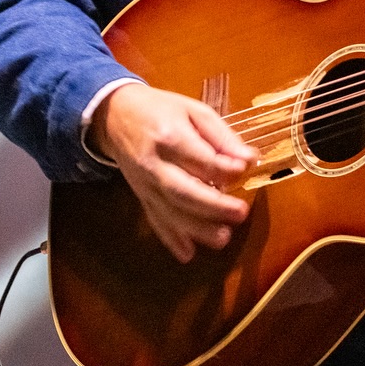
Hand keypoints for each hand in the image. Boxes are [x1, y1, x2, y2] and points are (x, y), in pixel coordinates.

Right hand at [90, 83, 259, 262]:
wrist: (115, 117)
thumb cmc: (161, 110)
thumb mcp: (194, 111)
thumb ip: (222, 136)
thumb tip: (249, 159)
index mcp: (170, 137)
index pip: (200, 159)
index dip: (225, 168)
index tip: (246, 169)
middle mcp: (154, 165)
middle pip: (183, 191)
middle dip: (213, 206)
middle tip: (241, 213)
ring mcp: (145, 184)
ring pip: (169, 211)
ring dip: (197, 229)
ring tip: (223, 238)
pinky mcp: (141, 196)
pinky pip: (155, 220)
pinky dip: (171, 239)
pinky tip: (188, 254)